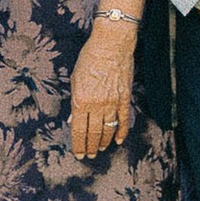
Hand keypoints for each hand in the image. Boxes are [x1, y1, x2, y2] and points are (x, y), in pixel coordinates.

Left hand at [69, 17, 133, 159]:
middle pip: (93, 134)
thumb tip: (74, 119)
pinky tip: (118, 141)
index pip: (78, 130)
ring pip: (108, 131)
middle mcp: (97, 105)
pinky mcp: (125, 99)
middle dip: (89, 148)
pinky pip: (124, 121)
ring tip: (99, 149)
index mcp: (81, 100)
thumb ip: (75, 101)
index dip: (78, 145)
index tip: (78, 154)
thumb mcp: (75, 78)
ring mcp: (112, 103)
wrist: (111, 45)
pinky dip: (121, 133)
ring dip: (103, 142)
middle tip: (88, 155)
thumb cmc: (90, 58)